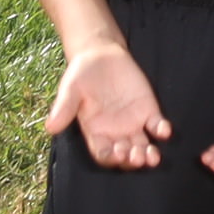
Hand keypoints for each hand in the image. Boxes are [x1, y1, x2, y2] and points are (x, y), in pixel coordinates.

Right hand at [40, 46, 168, 170]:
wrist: (100, 54)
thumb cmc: (81, 74)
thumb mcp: (70, 89)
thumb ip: (63, 108)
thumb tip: (49, 128)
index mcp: (95, 132)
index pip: (103, 154)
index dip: (110, 158)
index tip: (116, 154)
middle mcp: (115, 133)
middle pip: (125, 155)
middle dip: (132, 160)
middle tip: (137, 156)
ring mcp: (133, 123)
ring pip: (143, 146)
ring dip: (149, 154)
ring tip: (153, 156)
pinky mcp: (147, 110)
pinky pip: (156, 125)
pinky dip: (162, 130)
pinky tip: (164, 130)